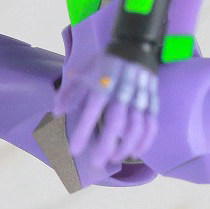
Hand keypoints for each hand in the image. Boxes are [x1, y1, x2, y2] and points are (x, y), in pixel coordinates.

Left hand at [54, 53, 159, 173]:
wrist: (135, 46)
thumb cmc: (105, 63)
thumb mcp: (83, 71)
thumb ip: (68, 92)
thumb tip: (56, 113)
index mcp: (103, 83)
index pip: (92, 110)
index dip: (83, 131)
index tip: (74, 150)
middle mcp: (122, 91)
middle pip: (116, 121)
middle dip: (106, 144)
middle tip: (96, 161)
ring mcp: (140, 97)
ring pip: (136, 126)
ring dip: (125, 146)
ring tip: (114, 158)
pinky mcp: (152, 101)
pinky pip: (151, 124)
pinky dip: (145, 140)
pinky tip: (135, 152)